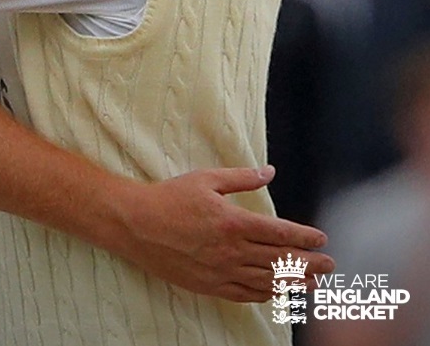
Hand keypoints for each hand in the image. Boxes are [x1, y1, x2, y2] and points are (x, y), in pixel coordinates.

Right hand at [116, 165, 333, 301]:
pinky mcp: (210, 285)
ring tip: (315, 283)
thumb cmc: (169, 197)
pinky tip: (279, 292)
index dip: (305, 237)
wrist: (136, 224)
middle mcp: (232, 250)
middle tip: (330, 264)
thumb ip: (241, 177)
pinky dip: (267, 294)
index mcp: (233, 221)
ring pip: (268, 281)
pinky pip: (246, 293)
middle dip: (309, 263)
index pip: (280, 233)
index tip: (322, 239)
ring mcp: (221, 271)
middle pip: (280, 260)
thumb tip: (269, 171)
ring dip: (295, 282)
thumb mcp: (206, 179)